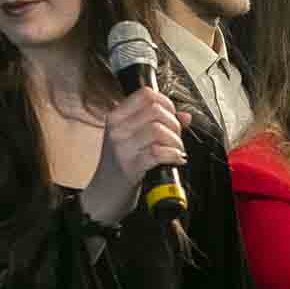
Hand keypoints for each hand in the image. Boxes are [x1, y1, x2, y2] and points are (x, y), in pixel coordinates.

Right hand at [80, 88, 191, 225]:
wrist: (104, 194)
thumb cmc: (121, 165)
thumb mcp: (134, 139)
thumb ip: (159, 124)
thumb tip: (185, 116)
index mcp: (116, 117)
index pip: (146, 94)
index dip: (167, 103)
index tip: (172, 117)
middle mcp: (117, 129)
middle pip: (156, 111)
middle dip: (174, 124)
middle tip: (175, 139)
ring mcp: (121, 147)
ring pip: (158, 130)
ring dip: (175, 142)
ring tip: (175, 151)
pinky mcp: (129, 166)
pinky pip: (158, 153)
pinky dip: (172, 155)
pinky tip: (174, 160)